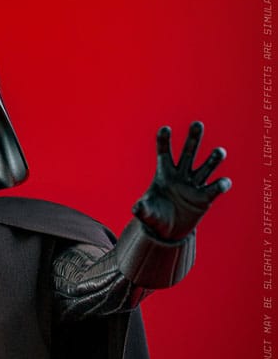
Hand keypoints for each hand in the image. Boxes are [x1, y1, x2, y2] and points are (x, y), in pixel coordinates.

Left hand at [132, 122, 230, 241]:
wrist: (168, 233)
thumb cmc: (155, 218)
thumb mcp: (146, 214)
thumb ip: (142, 210)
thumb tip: (136, 208)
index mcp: (164, 174)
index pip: (164, 153)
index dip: (164, 141)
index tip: (165, 129)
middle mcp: (181, 175)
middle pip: (188, 152)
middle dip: (193, 138)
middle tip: (196, 125)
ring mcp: (195, 185)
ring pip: (207, 165)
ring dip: (214, 158)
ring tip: (219, 153)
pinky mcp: (205, 197)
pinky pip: (216, 188)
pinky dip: (221, 184)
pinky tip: (223, 183)